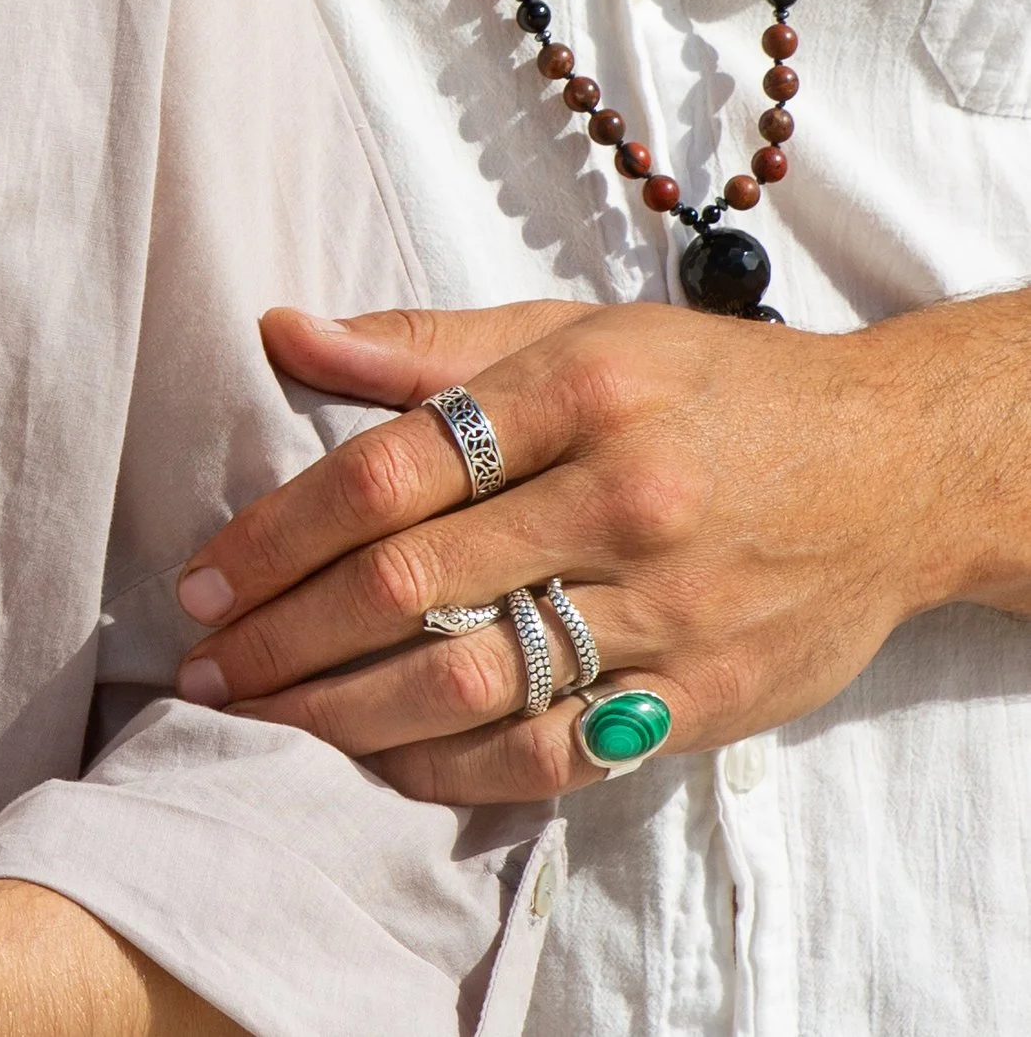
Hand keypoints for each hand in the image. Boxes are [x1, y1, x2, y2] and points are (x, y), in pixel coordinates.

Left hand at [169, 299, 983, 801]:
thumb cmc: (706, 386)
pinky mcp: (708, 697)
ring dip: (340, 714)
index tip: (200, 582)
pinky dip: (448, 768)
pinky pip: (552, 754)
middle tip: (205, 667)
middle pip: (408, 588)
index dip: (273, 538)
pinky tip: (375, 759)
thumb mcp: (571, 329)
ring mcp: (670, 608)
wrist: (897, 465)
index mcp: (577, 390)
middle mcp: (622, 499)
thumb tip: (277, 330)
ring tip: (262, 721)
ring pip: (469, 684)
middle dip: (282, 638)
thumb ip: (416, 345)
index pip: (384, 474)